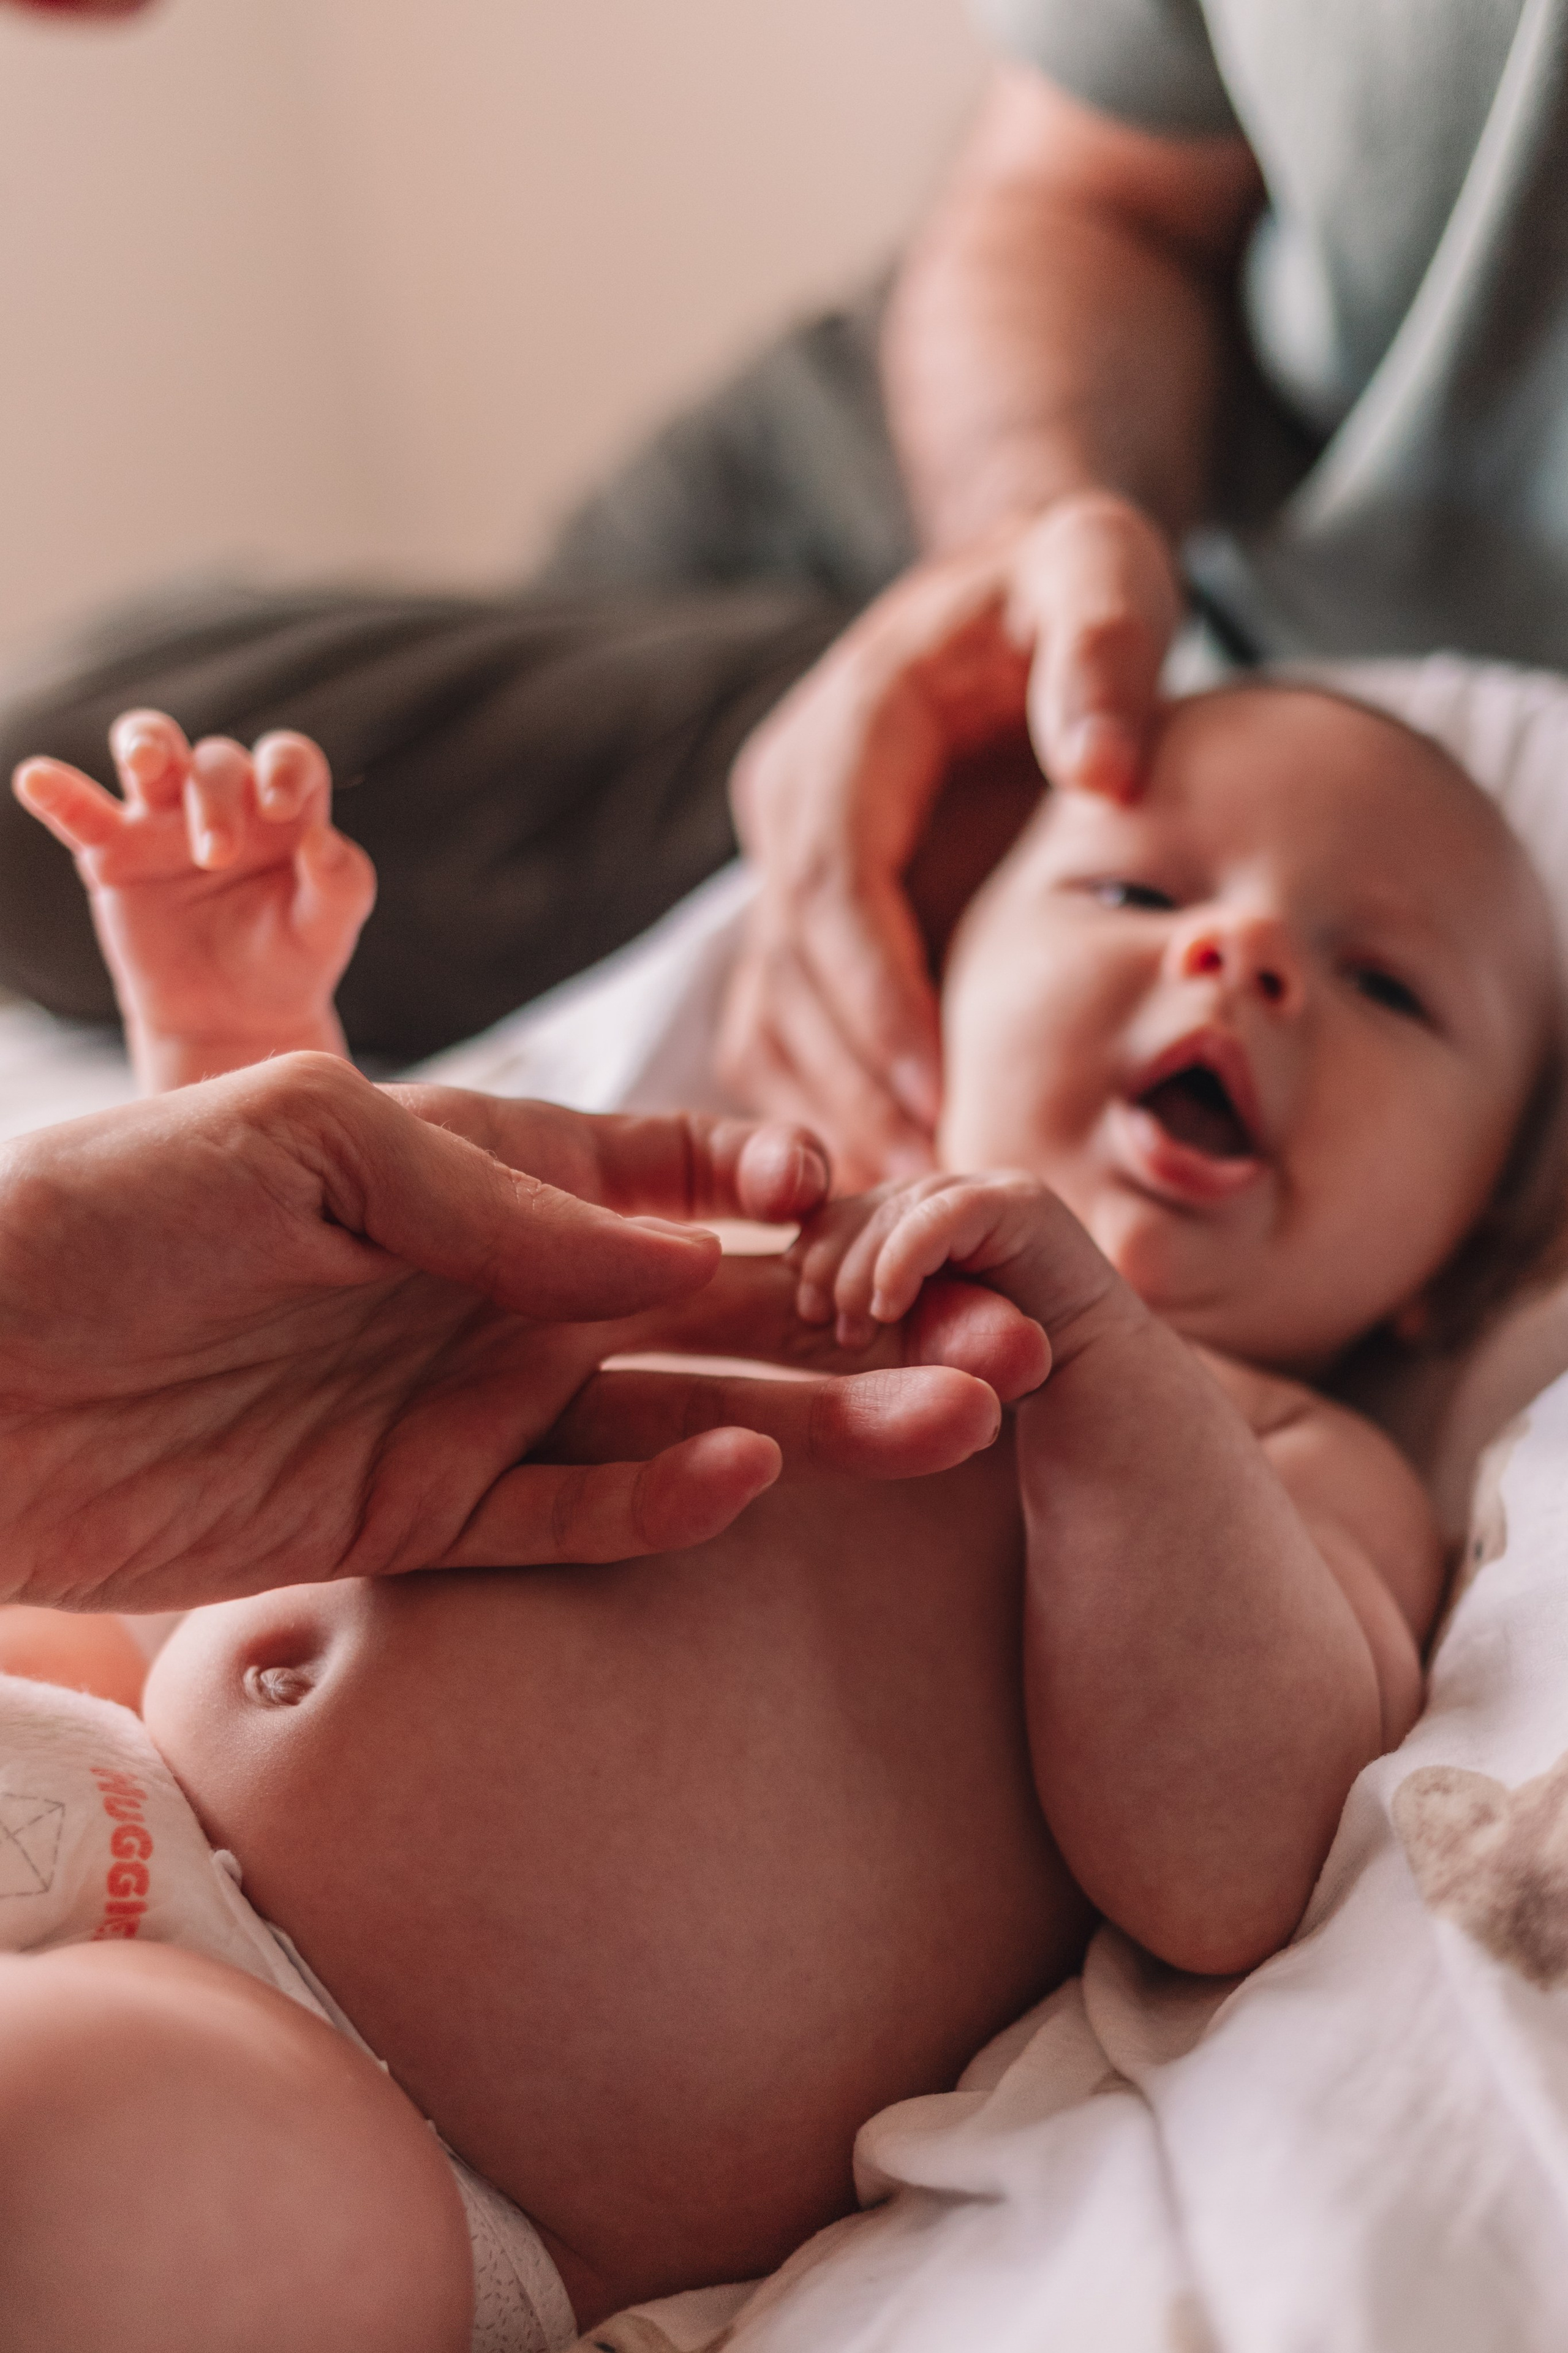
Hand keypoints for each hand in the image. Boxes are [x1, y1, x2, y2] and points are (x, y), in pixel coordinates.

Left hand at [0, 1054, 887, 1611]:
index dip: (776, 1192)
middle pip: (708, 1308)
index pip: (664, 1176)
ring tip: (944, 1422)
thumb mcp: (301, 1140)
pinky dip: (661, 1504)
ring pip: (675, 1416)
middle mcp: (491, 1291)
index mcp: (471, 1173)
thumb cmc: (109, 1211)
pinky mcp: (415, 1523)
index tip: (877, 1209)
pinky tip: (748, 1476)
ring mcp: (462, 1410)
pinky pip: (570, 1517)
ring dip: (808, 1420)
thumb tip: (682, 1253)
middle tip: (997, 1341)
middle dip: (849, 1319)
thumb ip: (495, 1196)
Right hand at [13, 711, 375, 1088]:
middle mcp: (224, 801)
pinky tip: (37, 779)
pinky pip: (81, 812)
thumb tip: (323, 840)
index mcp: (283, 812)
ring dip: (147, 744)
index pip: (288, 756)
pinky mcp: (113, 852)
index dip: (283, 766)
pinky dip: (56, 791)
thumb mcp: (327, 932)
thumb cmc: (288, 962)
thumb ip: (341, 884)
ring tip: (149, 764)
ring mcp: (163, 822)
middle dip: (216, 798)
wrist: (233, 1018)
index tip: (279, 806)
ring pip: (151, 749)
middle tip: (217, 856)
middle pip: (216, 761)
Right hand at [718, 494, 1180, 1184]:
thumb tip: (1102, 769)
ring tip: (911, 1212)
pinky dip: (830, 1114)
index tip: (936, 1090)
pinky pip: (791, 1038)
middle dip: (854, 1088)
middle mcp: (792, 810)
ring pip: (773, 1022)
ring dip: (831, 1119)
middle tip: (927, 1192)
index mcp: (845, 735)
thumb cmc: (1063, 589)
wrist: (1018, 596)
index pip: (831, 883)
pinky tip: (897, 1186)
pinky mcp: (808, 926)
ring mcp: (788, 872)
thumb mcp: (1098, 572)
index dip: (874, 996)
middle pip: (791, 974)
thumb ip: (1101, 650)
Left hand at [789, 1169, 1125, 1363]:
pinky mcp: (1026, 1206)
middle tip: (814, 1316)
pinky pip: (948, 1212)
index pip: (844, 1211)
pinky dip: (906, 1255)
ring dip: (862, 1266)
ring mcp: (996, 1194)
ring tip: (850, 1326)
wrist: (1097, 1419)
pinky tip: (886, 1306)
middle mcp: (960, 1199)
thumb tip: (790, 1283)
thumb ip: (859, 1310)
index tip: (801, 1305)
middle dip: (830, 1256)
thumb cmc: (996, 1396)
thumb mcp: (906, 1349)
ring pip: (901, 1204)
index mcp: (927, 1225)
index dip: (815, 1246)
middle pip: (865, 1201)